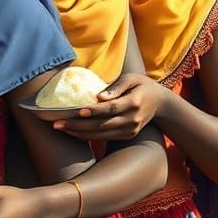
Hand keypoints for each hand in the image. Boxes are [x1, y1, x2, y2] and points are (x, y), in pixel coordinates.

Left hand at [53, 73, 167, 140]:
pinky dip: (88, 136)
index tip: (78, 111)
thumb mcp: (132, 78)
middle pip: (102, 125)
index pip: (111, 108)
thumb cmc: (142, 86)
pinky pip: (104, 138)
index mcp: (134, 103)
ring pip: (101, 134)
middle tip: (57, 123)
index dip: (94, 111)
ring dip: (79, 133)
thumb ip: (117, 86)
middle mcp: (132, 120)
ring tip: (60, 128)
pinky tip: (73, 132)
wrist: (160, 104)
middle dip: (78, 125)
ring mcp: (130, 130)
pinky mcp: (127, 136)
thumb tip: (99, 97)